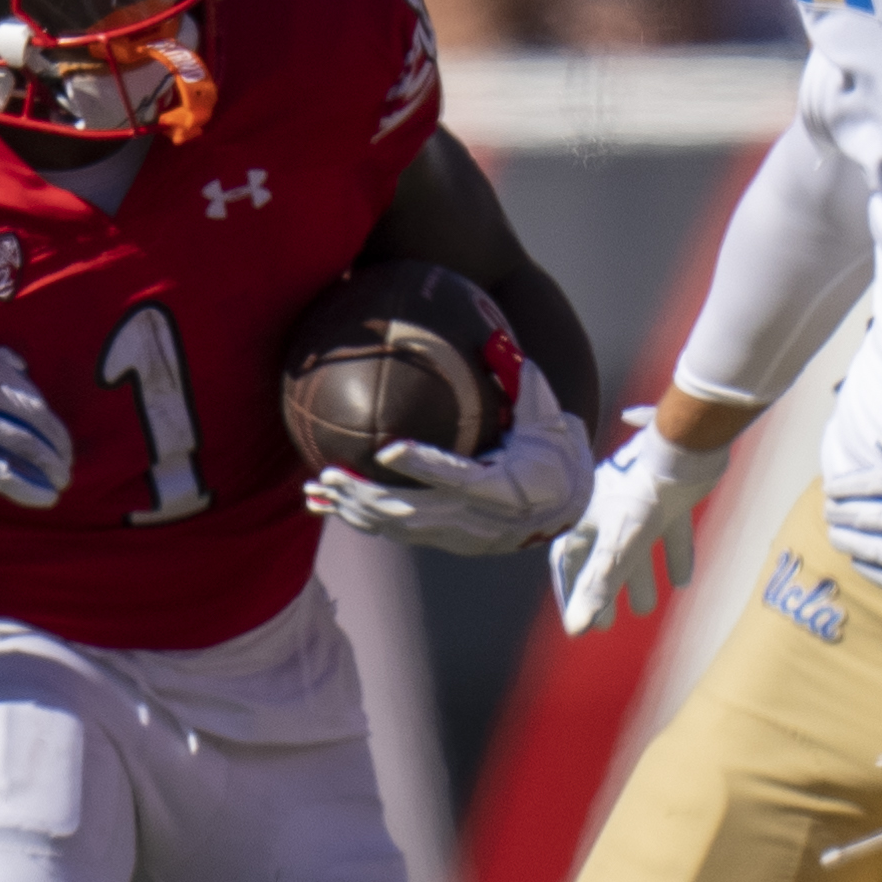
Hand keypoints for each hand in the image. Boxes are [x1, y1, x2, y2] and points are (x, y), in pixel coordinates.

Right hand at [0, 339, 71, 508]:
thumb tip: (21, 366)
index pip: (31, 395)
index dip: (50, 419)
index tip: (58, 433)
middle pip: (36, 422)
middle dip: (57, 446)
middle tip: (67, 462)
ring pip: (26, 448)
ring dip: (49, 468)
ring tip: (61, 482)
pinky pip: (3, 473)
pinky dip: (28, 487)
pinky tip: (44, 497)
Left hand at [306, 364, 594, 554]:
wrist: (565, 508)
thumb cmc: (553, 453)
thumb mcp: (549, 419)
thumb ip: (525, 384)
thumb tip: (498, 340)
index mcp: (501, 487)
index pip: (455, 477)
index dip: (421, 466)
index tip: (386, 449)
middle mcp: (474, 518)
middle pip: (410, 512)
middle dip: (365, 496)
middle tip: (329, 473)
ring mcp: (456, 534)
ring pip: (396, 528)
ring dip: (353, 510)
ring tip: (317, 490)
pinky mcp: (443, 540)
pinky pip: (394, 534)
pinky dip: (359, 521)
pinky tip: (327, 507)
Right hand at [549, 409, 733, 634]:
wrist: (683, 448)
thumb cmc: (640, 495)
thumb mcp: (618, 546)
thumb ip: (598, 587)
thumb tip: (576, 629)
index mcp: (585, 520)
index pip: (569, 564)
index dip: (572, 595)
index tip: (578, 624)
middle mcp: (606, 511)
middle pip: (601, 558)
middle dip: (605, 592)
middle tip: (609, 624)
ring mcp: (638, 504)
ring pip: (635, 548)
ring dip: (640, 579)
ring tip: (646, 608)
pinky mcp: (669, 498)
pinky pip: (669, 532)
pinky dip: (674, 555)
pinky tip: (684, 581)